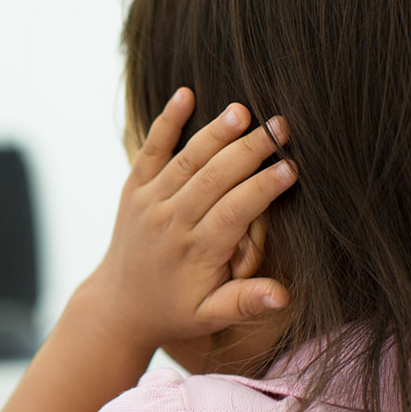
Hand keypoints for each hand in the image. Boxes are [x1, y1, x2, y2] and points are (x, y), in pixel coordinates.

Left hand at [84, 87, 296, 352]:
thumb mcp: (210, 317)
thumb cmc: (175, 310)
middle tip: (282, 127)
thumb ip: (245, 303)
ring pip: (186, 161)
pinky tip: (185, 94)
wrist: (119, 305)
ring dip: (214, 133)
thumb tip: (282, 296)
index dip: (263, 189)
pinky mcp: (134, 189)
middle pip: (213, 179)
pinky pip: (150, 151)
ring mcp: (149, 202)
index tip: (292, 168)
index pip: (234, 212)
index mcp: (195, 252)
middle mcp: (170, 222)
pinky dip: (165, 122)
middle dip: (248, 151)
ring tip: (243, 110)